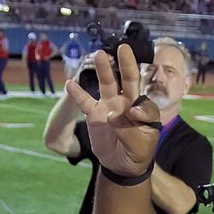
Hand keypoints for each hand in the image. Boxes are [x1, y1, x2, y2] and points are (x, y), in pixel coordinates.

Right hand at [64, 44, 160, 178]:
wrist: (122, 166)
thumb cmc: (137, 154)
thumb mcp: (141, 147)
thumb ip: (130, 130)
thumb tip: (112, 114)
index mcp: (143, 110)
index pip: (143, 102)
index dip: (138, 109)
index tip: (133, 116)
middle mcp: (127, 103)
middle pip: (128, 80)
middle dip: (127, 64)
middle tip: (124, 48)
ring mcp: (110, 106)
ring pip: (107, 84)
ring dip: (104, 70)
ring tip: (99, 55)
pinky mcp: (95, 114)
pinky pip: (85, 102)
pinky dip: (78, 94)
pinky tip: (70, 83)